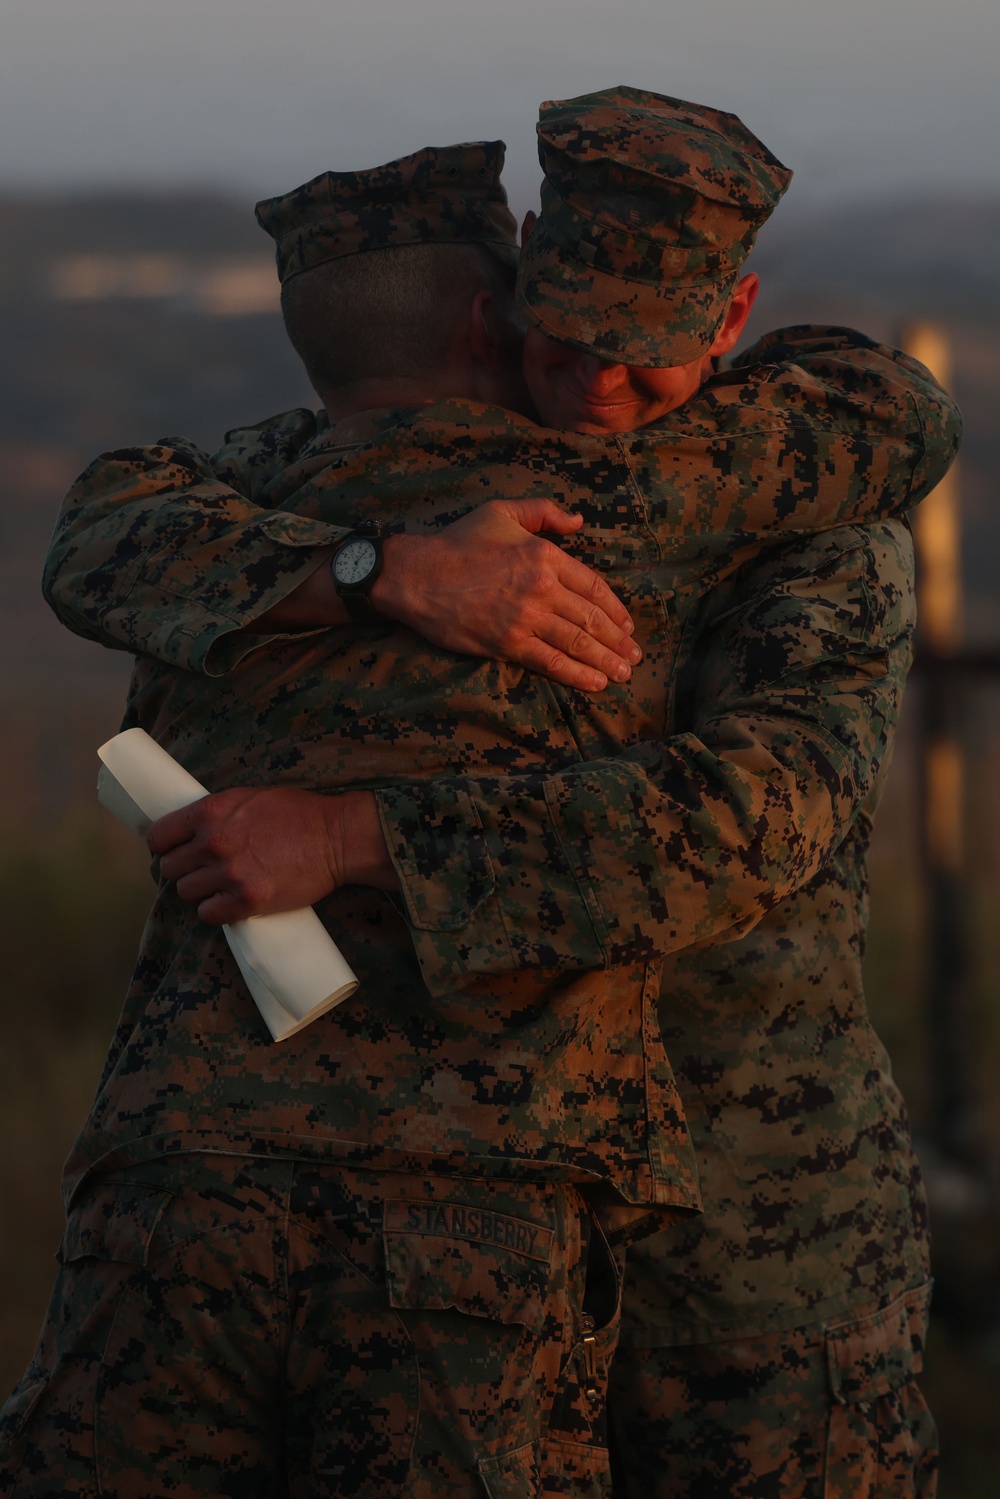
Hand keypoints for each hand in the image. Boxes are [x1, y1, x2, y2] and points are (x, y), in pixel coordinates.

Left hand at [147, 787, 396, 924]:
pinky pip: (208, 914)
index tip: (174, 852)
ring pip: (187, 893)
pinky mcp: (247, 900)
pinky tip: (228, 903)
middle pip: (170, 868)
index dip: (164, 847)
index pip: (159, 837)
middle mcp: (214, 843)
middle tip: (202, 871)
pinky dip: (215, 911)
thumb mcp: (248, 797)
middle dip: (183, 870)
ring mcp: (230, 873)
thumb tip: (188, 831)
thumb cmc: (297, 814)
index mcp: (210, 812)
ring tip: (219, 887)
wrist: (336, 837)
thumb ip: (216, 813)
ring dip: (200, 892)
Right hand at [373, 499, 640, 691]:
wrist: (416, 575)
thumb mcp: (502, 511)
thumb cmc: (457, 542)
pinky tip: (595, 682)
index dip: (615, 609)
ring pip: (577, 642)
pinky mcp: (508, 643)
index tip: (627, 625)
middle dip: (618, 641)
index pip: (593, 586)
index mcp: (545, 555)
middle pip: (591, 618)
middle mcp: (542, 587)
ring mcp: (526, 617)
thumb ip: (544, 512)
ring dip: (605, 661)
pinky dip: (576, 674)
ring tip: (623, 674)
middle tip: (634, 657)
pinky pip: (550, 661)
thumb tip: (578, 520)